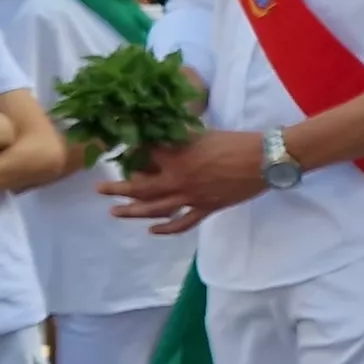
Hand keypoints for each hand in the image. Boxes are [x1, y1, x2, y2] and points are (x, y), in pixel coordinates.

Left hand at [104, 129, 270, 235]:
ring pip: (155, 209)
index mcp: (177, 157)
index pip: (145, 156)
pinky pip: (182, 223)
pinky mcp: (206, 208)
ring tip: (115, 212)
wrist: (263, 160)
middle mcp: (178, 180)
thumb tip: (164, 134)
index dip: (131, 154)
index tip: (120, 153)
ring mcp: (191, 198)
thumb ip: (181, 137)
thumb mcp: (203, 133)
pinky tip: (152, 230)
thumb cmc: (236, 142)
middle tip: (100, 189)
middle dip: (117, 188)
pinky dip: (166, 229)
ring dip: (132, 211)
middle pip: (140, 187)